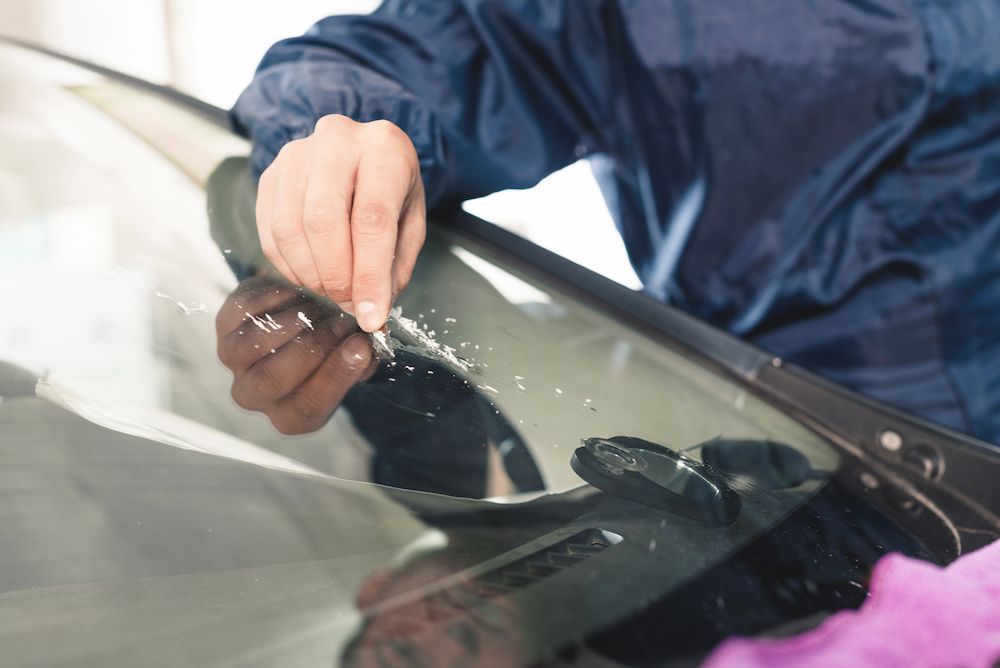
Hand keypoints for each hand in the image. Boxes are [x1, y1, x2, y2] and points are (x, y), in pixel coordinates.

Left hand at [216, 274, 376, 434]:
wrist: (308, 316)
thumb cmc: (336, 344)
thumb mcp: (355, 359)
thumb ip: (363, 359)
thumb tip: (365, 346)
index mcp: (289, 415)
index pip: (307, 407)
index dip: (334, 376)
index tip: (361, 346)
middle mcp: (254, 394)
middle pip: (272, 380)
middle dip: (314, 346)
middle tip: (344, 320)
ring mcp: (233, 360)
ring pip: (252, 345)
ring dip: (295, 320)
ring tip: (325, 303)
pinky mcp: (224, 324)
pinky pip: (244, 311)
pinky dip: (275, 297)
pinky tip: (301, 289)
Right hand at [256, 114, 425, 331]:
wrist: (364, 155)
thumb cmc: (392, 191)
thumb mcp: (411, 224)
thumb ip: (393, 267)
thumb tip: (371, 313)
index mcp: (384, 148)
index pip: (371, 218)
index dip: (368, 274)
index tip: (370, 314)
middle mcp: (337, 140)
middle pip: (322, 220)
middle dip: (334, 275)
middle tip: (347, 300)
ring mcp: (297, 154)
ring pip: (289, 228)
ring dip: (309, 274)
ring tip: (331, 288)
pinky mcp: (271, 175)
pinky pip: (269, 232)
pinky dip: (289, 266)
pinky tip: (311, 273)